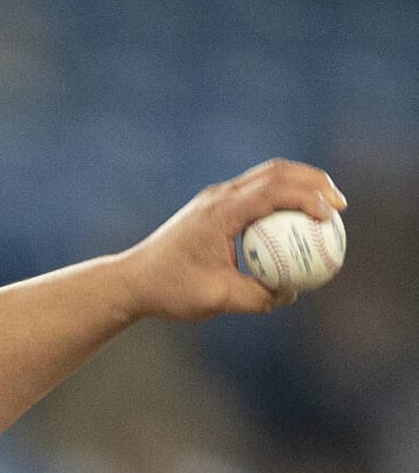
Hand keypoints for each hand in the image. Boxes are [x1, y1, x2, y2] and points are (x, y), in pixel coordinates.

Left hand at [115, 158, 346, 320]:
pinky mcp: (213, 207)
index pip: (273, 191)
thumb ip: (258, 296)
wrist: (131, 281)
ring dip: (300, 185)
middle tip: (341, 206)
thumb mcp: (217, 299)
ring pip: (266, 177)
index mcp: (220, 212)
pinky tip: (298, 222)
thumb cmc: (170, 290)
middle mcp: (218, 197)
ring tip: (328, 207)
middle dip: (314, 182)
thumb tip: (292, 292)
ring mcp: (215, 198)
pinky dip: (281, 199)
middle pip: (276, 172)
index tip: (331, 218)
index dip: (308, 198)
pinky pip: (255, 195)